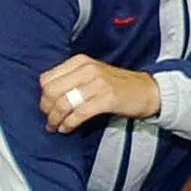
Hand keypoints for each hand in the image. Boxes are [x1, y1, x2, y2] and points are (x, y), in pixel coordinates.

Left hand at [39, 54, 161, 132]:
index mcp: (80, 61)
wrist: (147, 90)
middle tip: (50, 120)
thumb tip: (46, 97)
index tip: (47, 107)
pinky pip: (79, 114)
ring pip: (63, 103)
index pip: (47, 78)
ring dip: (55, 119)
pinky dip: (69, 124)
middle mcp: (87, 69)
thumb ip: (71, 79)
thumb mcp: (92, 74)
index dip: (43, 96)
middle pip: (51, 90)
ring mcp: (98, 83)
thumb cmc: (117, 85)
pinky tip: (67, 128)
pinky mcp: (107, 99)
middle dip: (46, 109)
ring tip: (56, 127)